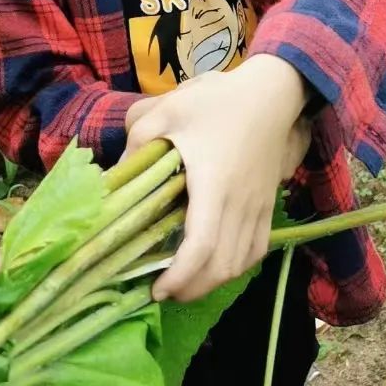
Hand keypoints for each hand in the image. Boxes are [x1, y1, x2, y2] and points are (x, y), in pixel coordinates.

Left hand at [124, 55, 308, 302]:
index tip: (156, 289)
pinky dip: (235, 267)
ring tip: (184, 283)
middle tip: (162, 292)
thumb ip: (137, 141)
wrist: (271, 94)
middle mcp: (240, 204)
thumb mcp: (168, 110)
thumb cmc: (217, 101)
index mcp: (213, 184)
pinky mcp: (267, 205)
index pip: (202, 245)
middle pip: (222, 266)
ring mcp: (258, 207)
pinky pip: (256, 250)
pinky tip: (215, 265)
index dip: (180, 276)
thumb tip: (114, 175)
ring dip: (212, 282)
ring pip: (240, 263)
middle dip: (191, 289)